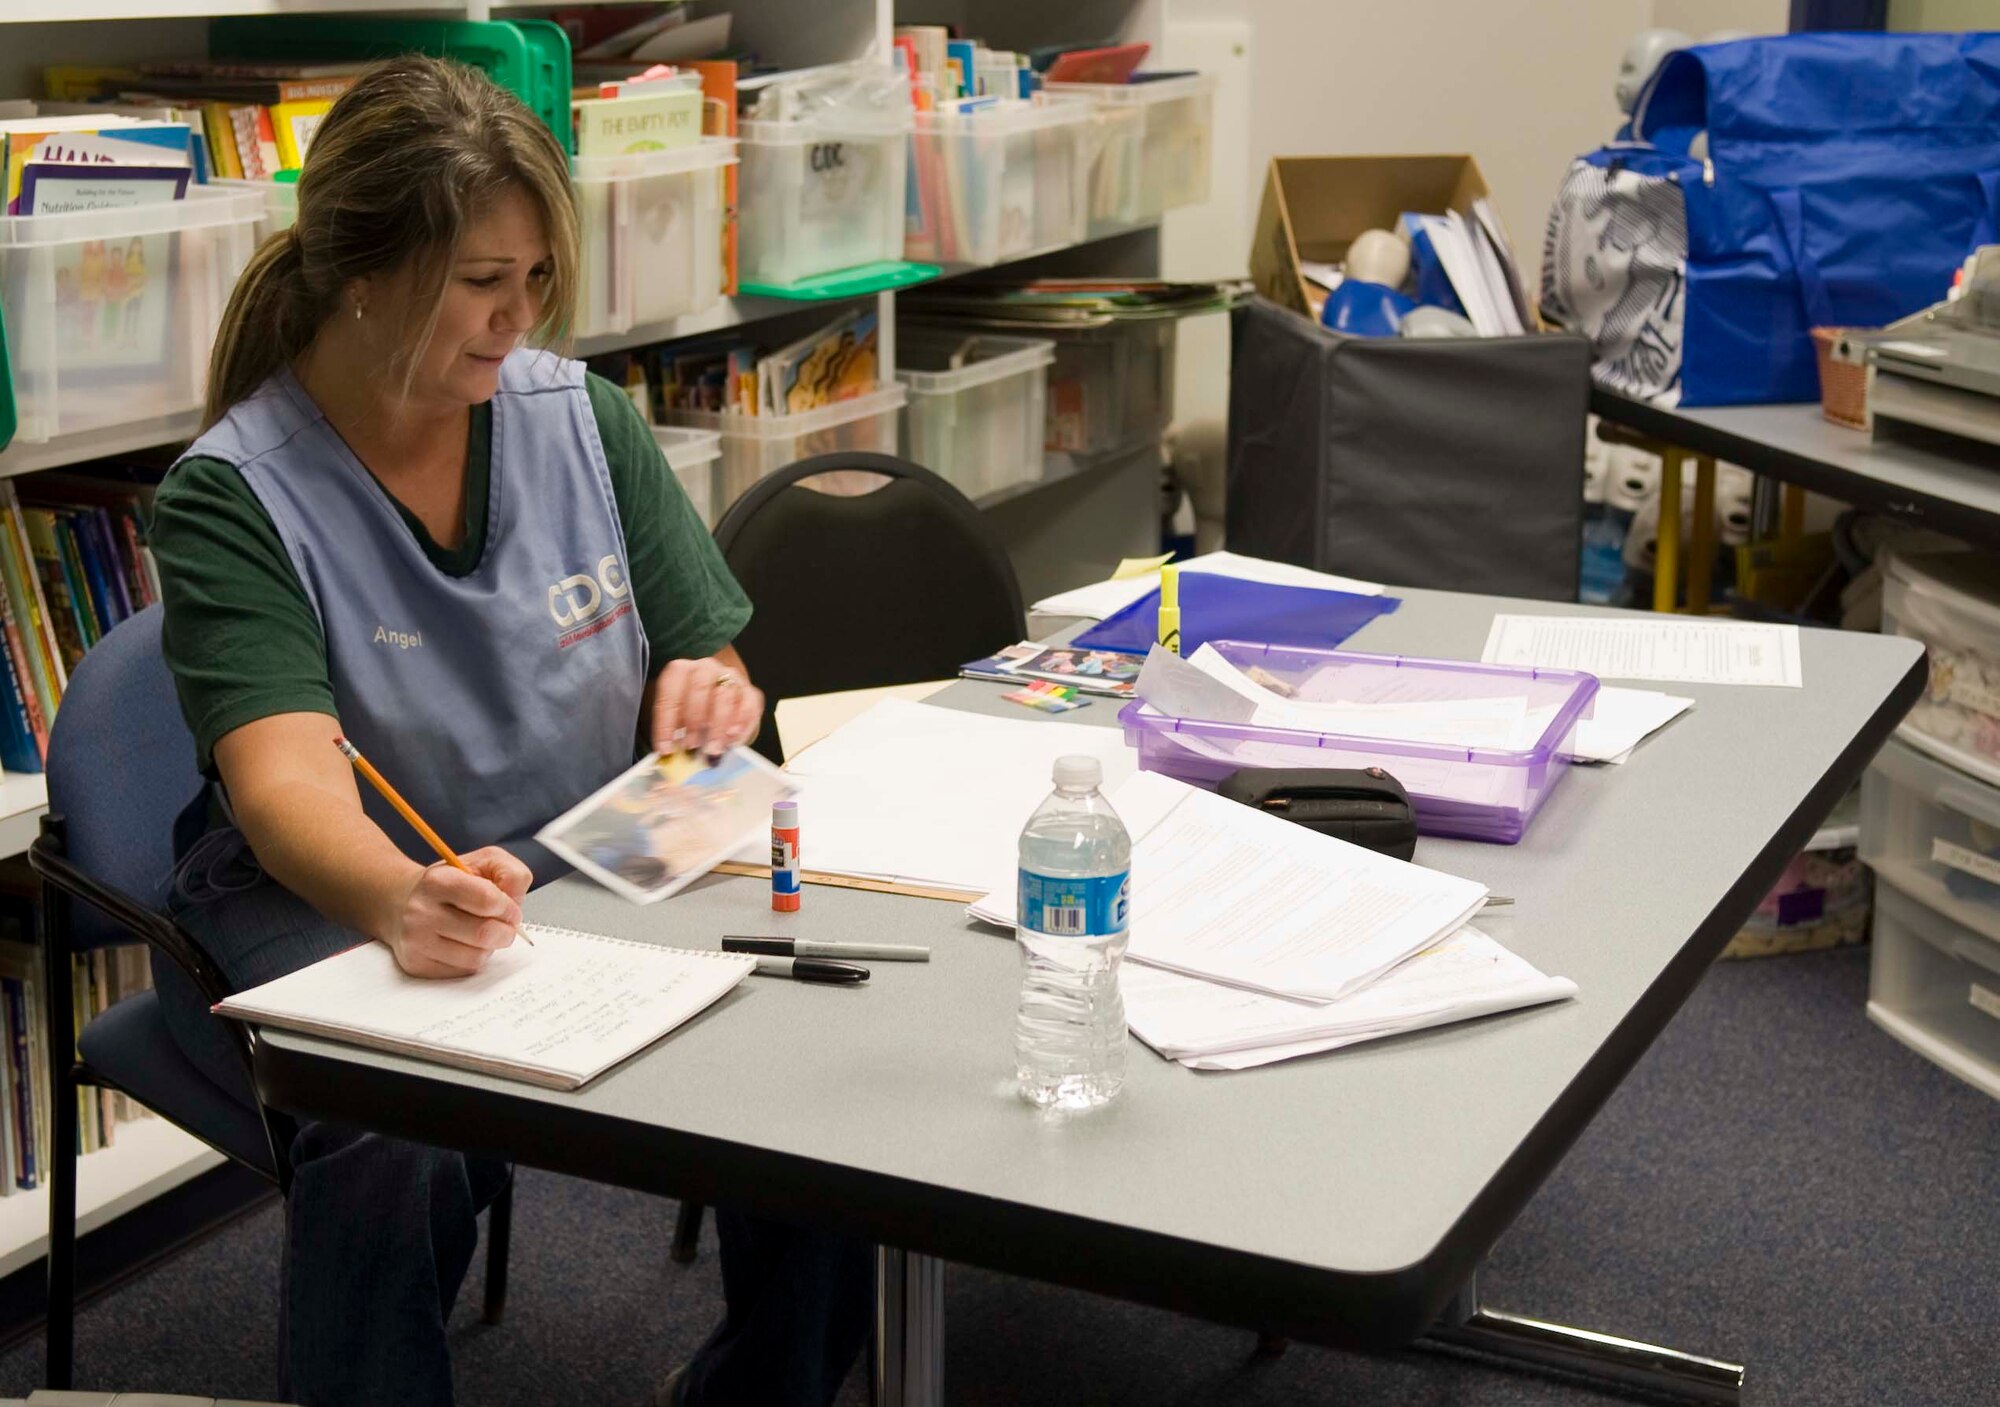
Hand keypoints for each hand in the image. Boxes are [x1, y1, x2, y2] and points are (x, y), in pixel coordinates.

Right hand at [383, 845, 531, 978]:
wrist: (404, 901)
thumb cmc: (450, 883)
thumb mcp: (483, 862)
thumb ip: (510, 873)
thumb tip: (515, 898)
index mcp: (438, 880)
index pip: (487, 900)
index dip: (508, 907)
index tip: (509, 908)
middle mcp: (421, 911)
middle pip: (484, 933)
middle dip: (505, 931)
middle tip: (503, 924)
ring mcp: (416, 941)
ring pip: (476, 957)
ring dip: (489, 947)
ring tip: (480, 932)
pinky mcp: (416, 964)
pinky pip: (463, 971)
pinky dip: (473, 959)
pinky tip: (464, 944)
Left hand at [650, 656, 763, 755]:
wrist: (716, 702)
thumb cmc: (690, 712)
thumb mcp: (675, 718)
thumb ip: (672, 733)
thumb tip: (669, 756)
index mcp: (679, 671)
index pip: (669, 694)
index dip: (666, 724)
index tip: (666, 749)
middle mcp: (705, 669)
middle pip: (700, 688)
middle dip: (694, 720)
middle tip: (691, 747)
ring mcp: (730, 678)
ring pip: (726, 695)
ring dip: (718, 726)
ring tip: (713, 749)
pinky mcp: (750, 692)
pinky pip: (749, 705)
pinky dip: (741, 724)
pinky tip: (733, 740)